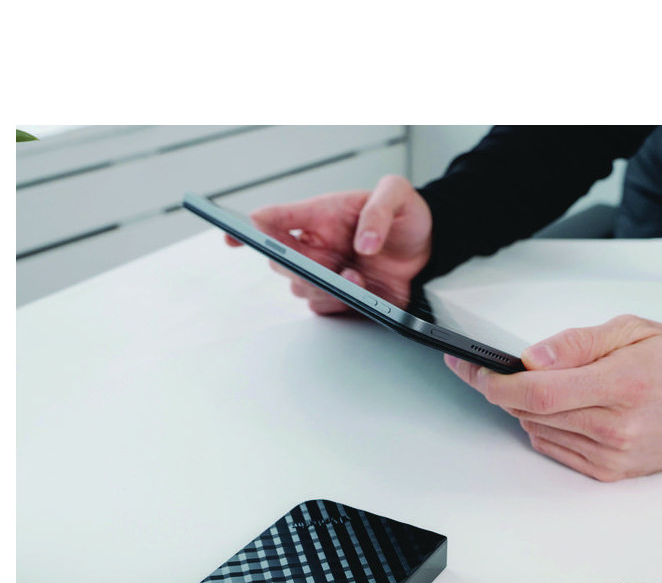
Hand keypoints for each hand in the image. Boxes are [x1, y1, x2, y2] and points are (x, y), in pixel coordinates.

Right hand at [225, 175, 432, 313]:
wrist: (429, 249)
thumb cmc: (405, 216)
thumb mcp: (398, 194)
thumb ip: (379, 211)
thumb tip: (362, 242)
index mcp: (320, 215)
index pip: (272, 219)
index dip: (247, 228)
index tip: (233, 235)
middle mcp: (316, 246)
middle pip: (279, 260)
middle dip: (295, 266)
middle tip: (326, 267)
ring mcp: (325, 273)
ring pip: (299, 288)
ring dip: (323, 288)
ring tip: (356, 279)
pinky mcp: (340, 298)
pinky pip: (322, 308)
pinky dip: (338, 305)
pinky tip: (361, 294)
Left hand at [445, 314, 661, 480]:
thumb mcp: (632, 331)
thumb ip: (577, 343)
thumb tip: (533, 357)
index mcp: (623, 386)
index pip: (539, 391)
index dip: (497, 382)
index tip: (473, 370)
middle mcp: (616, 427)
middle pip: (531, 411)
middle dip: (504, 389)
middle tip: (497, 370)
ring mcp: (611, 455)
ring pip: (537, 429)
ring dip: (526, 407)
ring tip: (550, 385)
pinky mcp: (607, 472)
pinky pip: (553, 448)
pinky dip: (545, 426)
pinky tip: (564, 409)